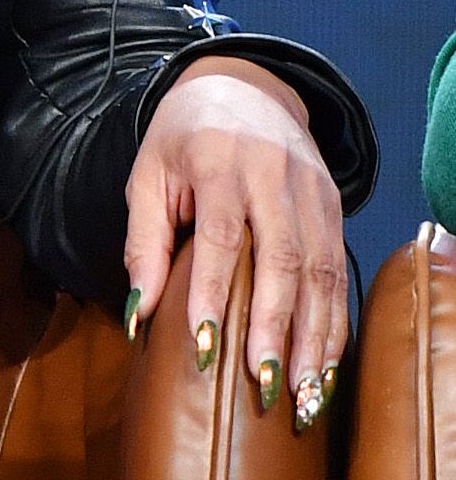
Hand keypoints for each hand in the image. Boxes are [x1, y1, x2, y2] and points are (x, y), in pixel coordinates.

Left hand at [124, 54, 345, 424]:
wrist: (243, 88)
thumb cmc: (182, 140)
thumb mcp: (147, 176)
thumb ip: (144, 241)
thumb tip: (138, 313)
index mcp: (221, 162)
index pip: (220, 235)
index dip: (213, 291)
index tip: (206, 345)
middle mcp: (275, 176)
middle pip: (282, 258)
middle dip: (275, 326)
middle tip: (265, 383)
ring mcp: (312, 191)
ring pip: (322, 271)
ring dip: (314, 335)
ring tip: (303, 390)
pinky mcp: (334, 207)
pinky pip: (340, 270)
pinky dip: (335, 321)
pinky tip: (325, 363)